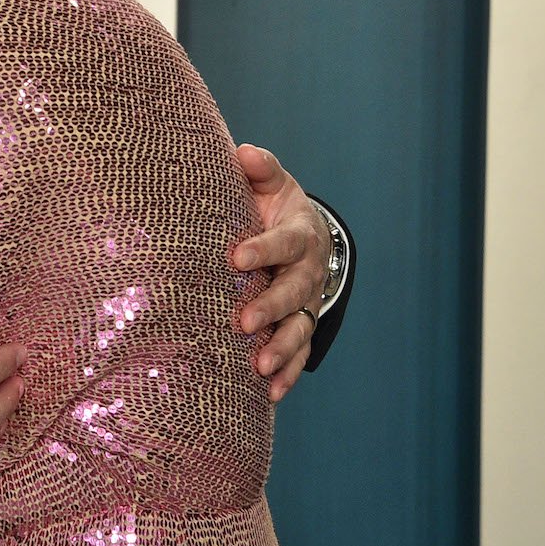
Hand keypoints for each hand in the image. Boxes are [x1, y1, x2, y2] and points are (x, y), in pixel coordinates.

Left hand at [228, 143, 329, 401]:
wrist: (302, 234)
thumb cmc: (272, 205)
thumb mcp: (270, 183)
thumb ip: (260, 169)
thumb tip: (244, 152)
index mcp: (299, 233)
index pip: (283, 242)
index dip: (263, 250)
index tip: (236, 258)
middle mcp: (307, 271)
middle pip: (293, 291)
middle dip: (271, 307)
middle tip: (245, 321)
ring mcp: (306, 301)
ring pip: (299, 327)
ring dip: (282, 348)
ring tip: (260, 366)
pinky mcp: (300, 325)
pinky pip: (299, 353)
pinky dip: (288, 373)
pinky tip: (270, 393)